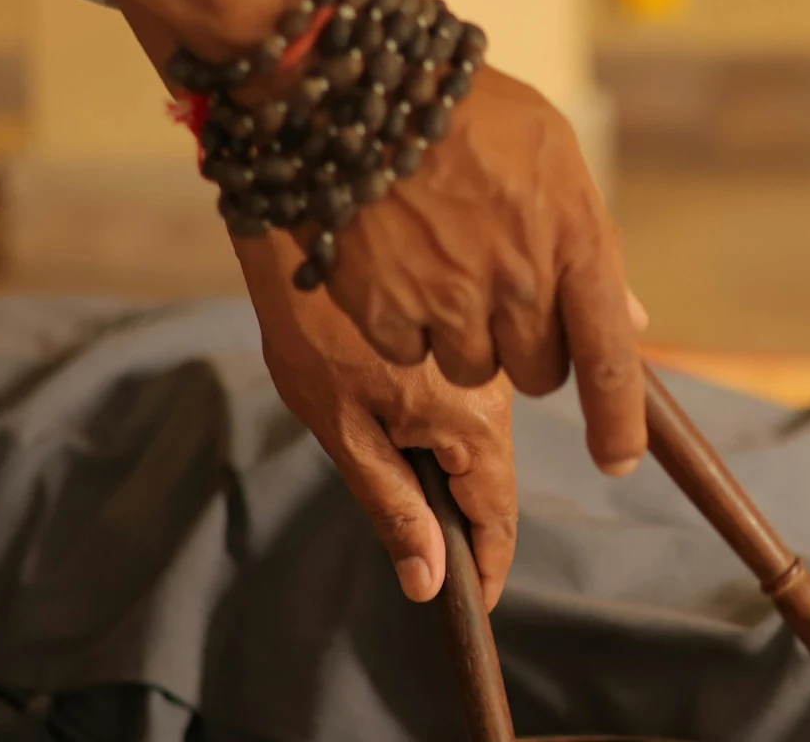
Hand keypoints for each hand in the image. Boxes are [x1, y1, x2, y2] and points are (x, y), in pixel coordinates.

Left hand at [235, 227, 517, 608]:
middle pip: (490, 472)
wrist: (315, 207)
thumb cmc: (312, 322)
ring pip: (484, 426)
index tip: (476, 601)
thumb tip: (427, 578)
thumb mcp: (341, 425)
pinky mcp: (469, 320)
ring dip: (454, 458)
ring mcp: (486, 352)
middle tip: (420, 537)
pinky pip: (475, 381)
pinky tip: (411, 401)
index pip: (497, 515)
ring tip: (392, 452)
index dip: (488, 565)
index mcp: (471, 422)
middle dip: (463, 510)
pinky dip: (452, 407)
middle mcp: (495, 387)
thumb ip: (391, 502)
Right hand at [320, 67, 647, 475]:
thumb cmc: (464, 109)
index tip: (617, 459)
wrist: (357, 86)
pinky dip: (404, 325)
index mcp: (574, 240)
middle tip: (500, 292)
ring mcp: (451, 301)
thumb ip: (591, 241)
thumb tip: (631, 319)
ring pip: (474, 370)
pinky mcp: (387, 313)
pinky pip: (410, 353)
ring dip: (463, 336)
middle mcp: (519, 281)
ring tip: (441, 264)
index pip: (611, 358)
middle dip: (527, 348)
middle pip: (541, 373)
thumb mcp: (552, 153)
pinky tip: (395, 265)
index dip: (618, 422)